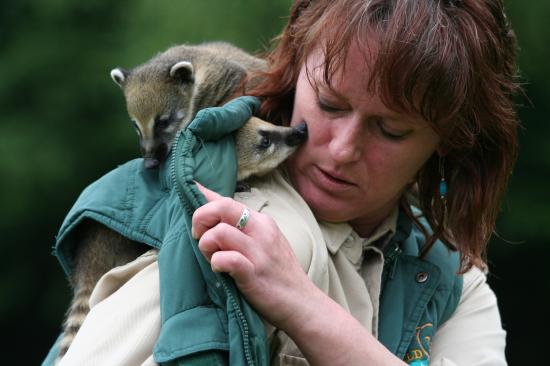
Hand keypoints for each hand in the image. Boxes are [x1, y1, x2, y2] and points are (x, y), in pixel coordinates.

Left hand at [191, 183, 314, 327]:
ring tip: (211, 257)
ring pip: (220, 232)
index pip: (225, 200)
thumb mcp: (265, 241)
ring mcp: (259, 252)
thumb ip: (241, 225)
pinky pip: (226, 259)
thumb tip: (208, 201)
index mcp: (262, 221)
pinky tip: (220, 269)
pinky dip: (217, 262)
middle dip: (200, 218)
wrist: (302, 303)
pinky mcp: (254, 273)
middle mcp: (262, 231)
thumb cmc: (277, 273)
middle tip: (199, 237)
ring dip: (206, 244)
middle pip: (222, 206)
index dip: (201, 203)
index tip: (193, 212)